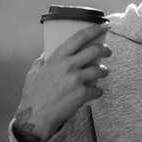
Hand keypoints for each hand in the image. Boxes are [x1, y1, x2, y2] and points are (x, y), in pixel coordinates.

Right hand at [13, 23, 110, 141]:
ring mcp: (76, 80)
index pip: (80, 37)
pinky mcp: (81, 94)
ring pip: (100, 70)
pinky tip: (94, 92)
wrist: (35, 117)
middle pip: (95, 50)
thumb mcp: (34, 72)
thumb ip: (43, 61)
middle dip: (105, 49)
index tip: (105, 25)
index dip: (95, 29)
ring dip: (104, 70)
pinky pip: (98, 89)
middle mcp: (68, 66)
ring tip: (102, 72)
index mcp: (57, 57)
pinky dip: (98, 91)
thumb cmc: (33, 94)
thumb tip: (48, 53)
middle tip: (108, 51)